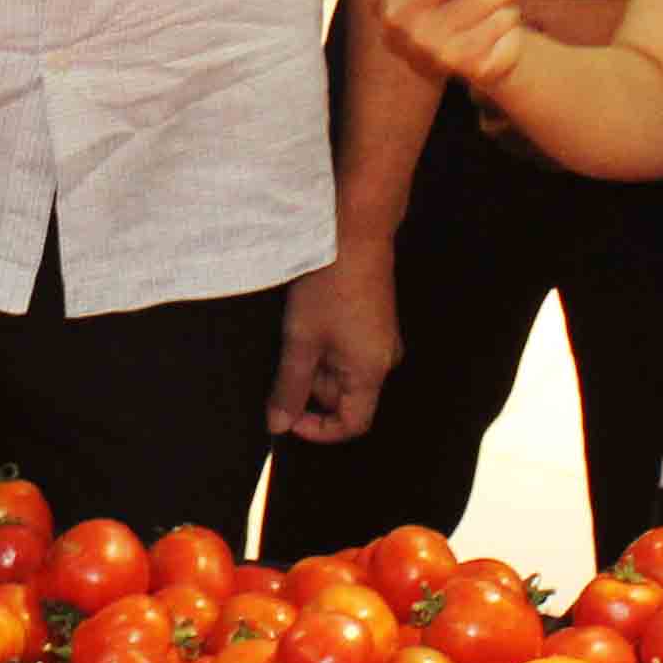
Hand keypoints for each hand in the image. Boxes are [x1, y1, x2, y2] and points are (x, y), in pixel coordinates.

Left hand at [272, 238, 401, 443]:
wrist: (354, 234)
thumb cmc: (330, 285)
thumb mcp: (301, 341)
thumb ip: (289, 387)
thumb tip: (279, 425)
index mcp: (371, 372)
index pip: (352, 424)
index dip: (318, 429)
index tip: (287, 416)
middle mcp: (383, 359)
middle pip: (344, 396)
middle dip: (310, 386)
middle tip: (285, 357)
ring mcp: (379, 339)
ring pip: (341, 370)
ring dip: (314, 361)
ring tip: (297, 331)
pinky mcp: (373, 320)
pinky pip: (346, 348)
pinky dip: (323, 344)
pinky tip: (308, 320)